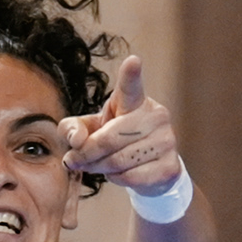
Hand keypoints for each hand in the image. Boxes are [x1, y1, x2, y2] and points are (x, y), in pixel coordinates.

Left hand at [61, 50, 182, 193]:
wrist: (149, 168)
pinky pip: (131, 177)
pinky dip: (116, 179)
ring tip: (95, 166)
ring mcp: (167, 141)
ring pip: (118, 161)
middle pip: (109, 139)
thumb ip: (72, 128)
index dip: (131, 74)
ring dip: (99, 168)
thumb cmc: (114, 140)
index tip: (133, 62)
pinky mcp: (170, 166)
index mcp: (134, 101)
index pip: (131, 86)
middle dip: (86, 154)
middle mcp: (155, 115)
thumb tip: (76, 141)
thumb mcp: (90, 129)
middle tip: (74, 160)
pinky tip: (118, 174)